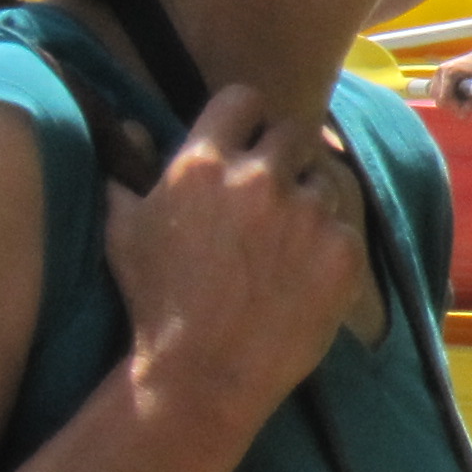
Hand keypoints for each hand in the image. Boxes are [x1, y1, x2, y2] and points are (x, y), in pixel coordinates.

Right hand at [103, 87, 370, 442]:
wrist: (203, 372)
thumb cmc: (156, 302)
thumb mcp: (124, 233)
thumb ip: (126, 173)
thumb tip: (133, 129)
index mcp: (202, 165)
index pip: (242, 99)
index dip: (246, 118)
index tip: (247, 139)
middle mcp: (259, 178)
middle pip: (293, 132)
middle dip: (284, 157)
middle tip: (272, 194)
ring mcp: (307, 212)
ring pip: (325, 178)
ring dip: (310, 201)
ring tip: (285, 244)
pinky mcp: (345, 247)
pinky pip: (347, 224)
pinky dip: (331, 242)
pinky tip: (304, 271)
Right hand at [423, 46, 471, 109]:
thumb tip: (463, 117)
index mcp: (450, 72)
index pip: (443, 99)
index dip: (455, 107)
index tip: (468, 107)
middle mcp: (440, 71)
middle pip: (438, 100)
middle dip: (453, 105)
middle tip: (470, 101)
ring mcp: (437, 73)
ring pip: (437, 98)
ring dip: (450, 101)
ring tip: (466, 96)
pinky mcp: (438, 76)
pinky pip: (437, 93)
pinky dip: (448, 97)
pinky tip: (460, 92)